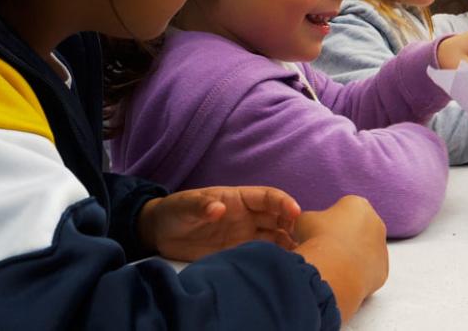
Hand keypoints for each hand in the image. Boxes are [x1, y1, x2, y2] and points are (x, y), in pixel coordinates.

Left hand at [138, 186, 300, 261]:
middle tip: (306, 242)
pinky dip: (276, 261)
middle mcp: (248, 217)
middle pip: (279, 220)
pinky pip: (263, 256)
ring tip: (301, 260)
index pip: (268, 197)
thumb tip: (218, 208)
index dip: (283, 203)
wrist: (162, 234)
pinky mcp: (240, 254)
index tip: (295, 212)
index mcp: (239, 199)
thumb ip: (200, 206)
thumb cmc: (174, 211)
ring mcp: (246, 236)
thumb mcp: (184, 206)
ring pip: (276, 239)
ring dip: (289, 247)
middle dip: (294, 228)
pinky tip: (284, 270)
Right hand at [294, 195, 387, 321]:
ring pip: (365, 251)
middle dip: (344, 238)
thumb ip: (310, 219)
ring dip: (352, 256)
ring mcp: (382, 248)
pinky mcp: (383, 270)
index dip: (329, 221)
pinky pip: (369, 270)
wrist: (332, 270)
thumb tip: (308, 226)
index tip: (319, 232)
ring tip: (332, 265)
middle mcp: (376, 223)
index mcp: (358, 204)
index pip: (344, 209)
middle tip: (325, 249)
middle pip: (358, 229)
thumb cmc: (317, 239)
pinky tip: (342, 277)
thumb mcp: (303, 220)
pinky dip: (357, 274)